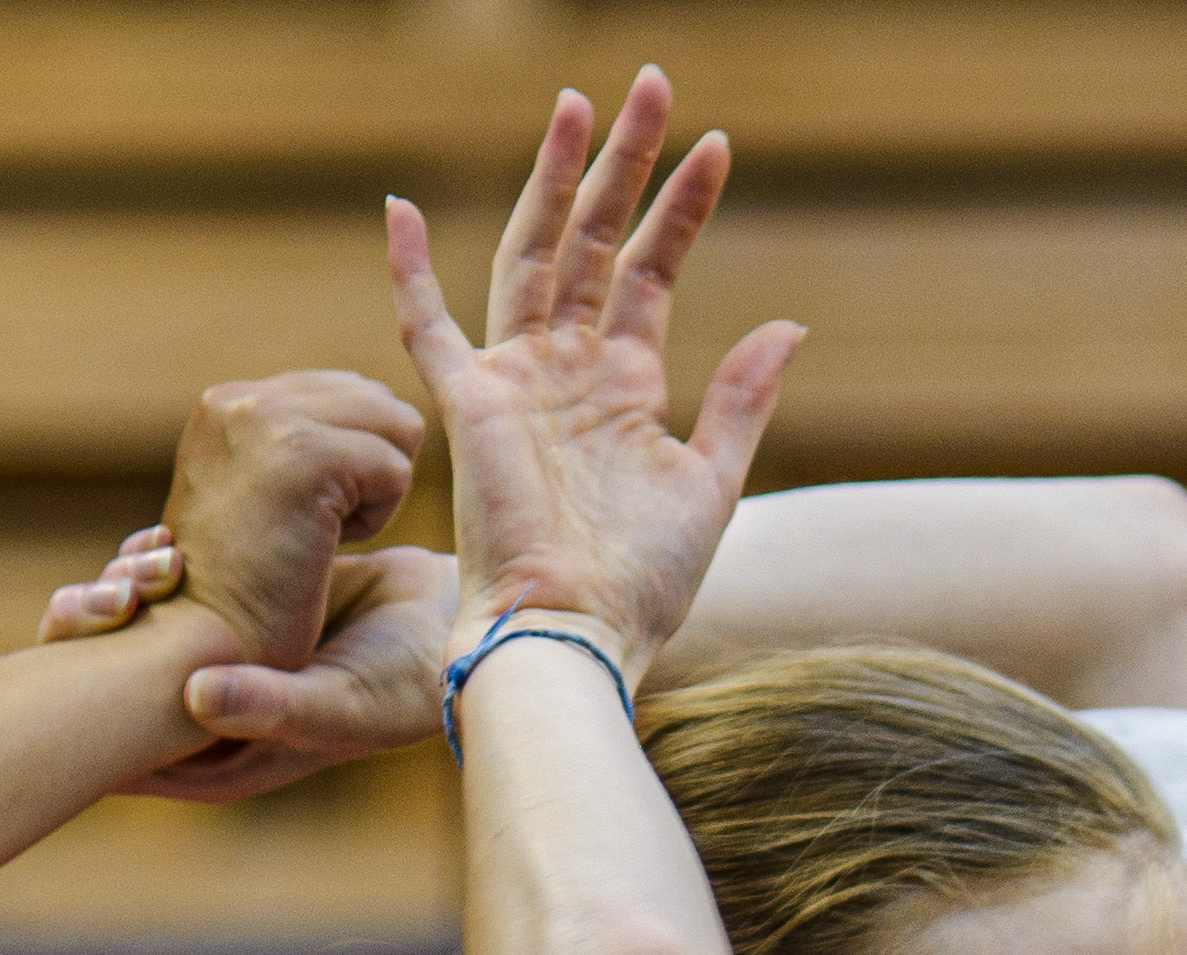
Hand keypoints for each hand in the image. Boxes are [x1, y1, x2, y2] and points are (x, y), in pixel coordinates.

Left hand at [53, 537, 465, 801]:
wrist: (461, 634)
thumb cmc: (411, 685)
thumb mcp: (345, 702)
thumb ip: (274, 707)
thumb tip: (193, 697)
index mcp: (218, 756)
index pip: (118, 755)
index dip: (65, 721)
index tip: (6, 667)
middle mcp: (208, 713)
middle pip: (114, 693)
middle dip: (83, 646)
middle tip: (73, 606)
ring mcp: (220, 656)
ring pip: (142, 633)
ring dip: (119, 595)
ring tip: (120, 568)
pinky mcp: (237, 605)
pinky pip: (180, 589)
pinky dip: (162, 563)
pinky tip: (158, 538)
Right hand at [155, 369, 424, 677]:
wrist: (200, 649)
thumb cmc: (239, 594)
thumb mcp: (256, 494)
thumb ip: (294, 444)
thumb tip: (377, 408)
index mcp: (228, 403)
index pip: (348, 392)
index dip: (348, 464)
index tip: (295, 518)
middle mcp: (243, 398)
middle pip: (379, 402)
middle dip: (367, 470)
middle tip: (307, 532)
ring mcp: (271, 421)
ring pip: (397, 427)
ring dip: (374, 493)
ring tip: (313, 537)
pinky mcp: (306, 455)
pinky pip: (397, 469)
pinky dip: (376, 520)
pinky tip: (320, 550)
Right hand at [391, 69, 799, 657]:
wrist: (579, 637)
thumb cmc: (642, 585)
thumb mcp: (713, 482)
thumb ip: (743, 399)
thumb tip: (790, 323)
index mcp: (622, 389)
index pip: (651, 271)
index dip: (682, 208)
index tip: (715, 147)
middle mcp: (566, 372)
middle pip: (592, 240)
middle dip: (622, 163)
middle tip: (651, 84)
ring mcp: (517, 381)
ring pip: (533, 253)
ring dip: (555, 177)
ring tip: (584, 102)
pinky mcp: (470, 404)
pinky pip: (426, 327)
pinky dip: (408, 271)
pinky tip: (397, 206)